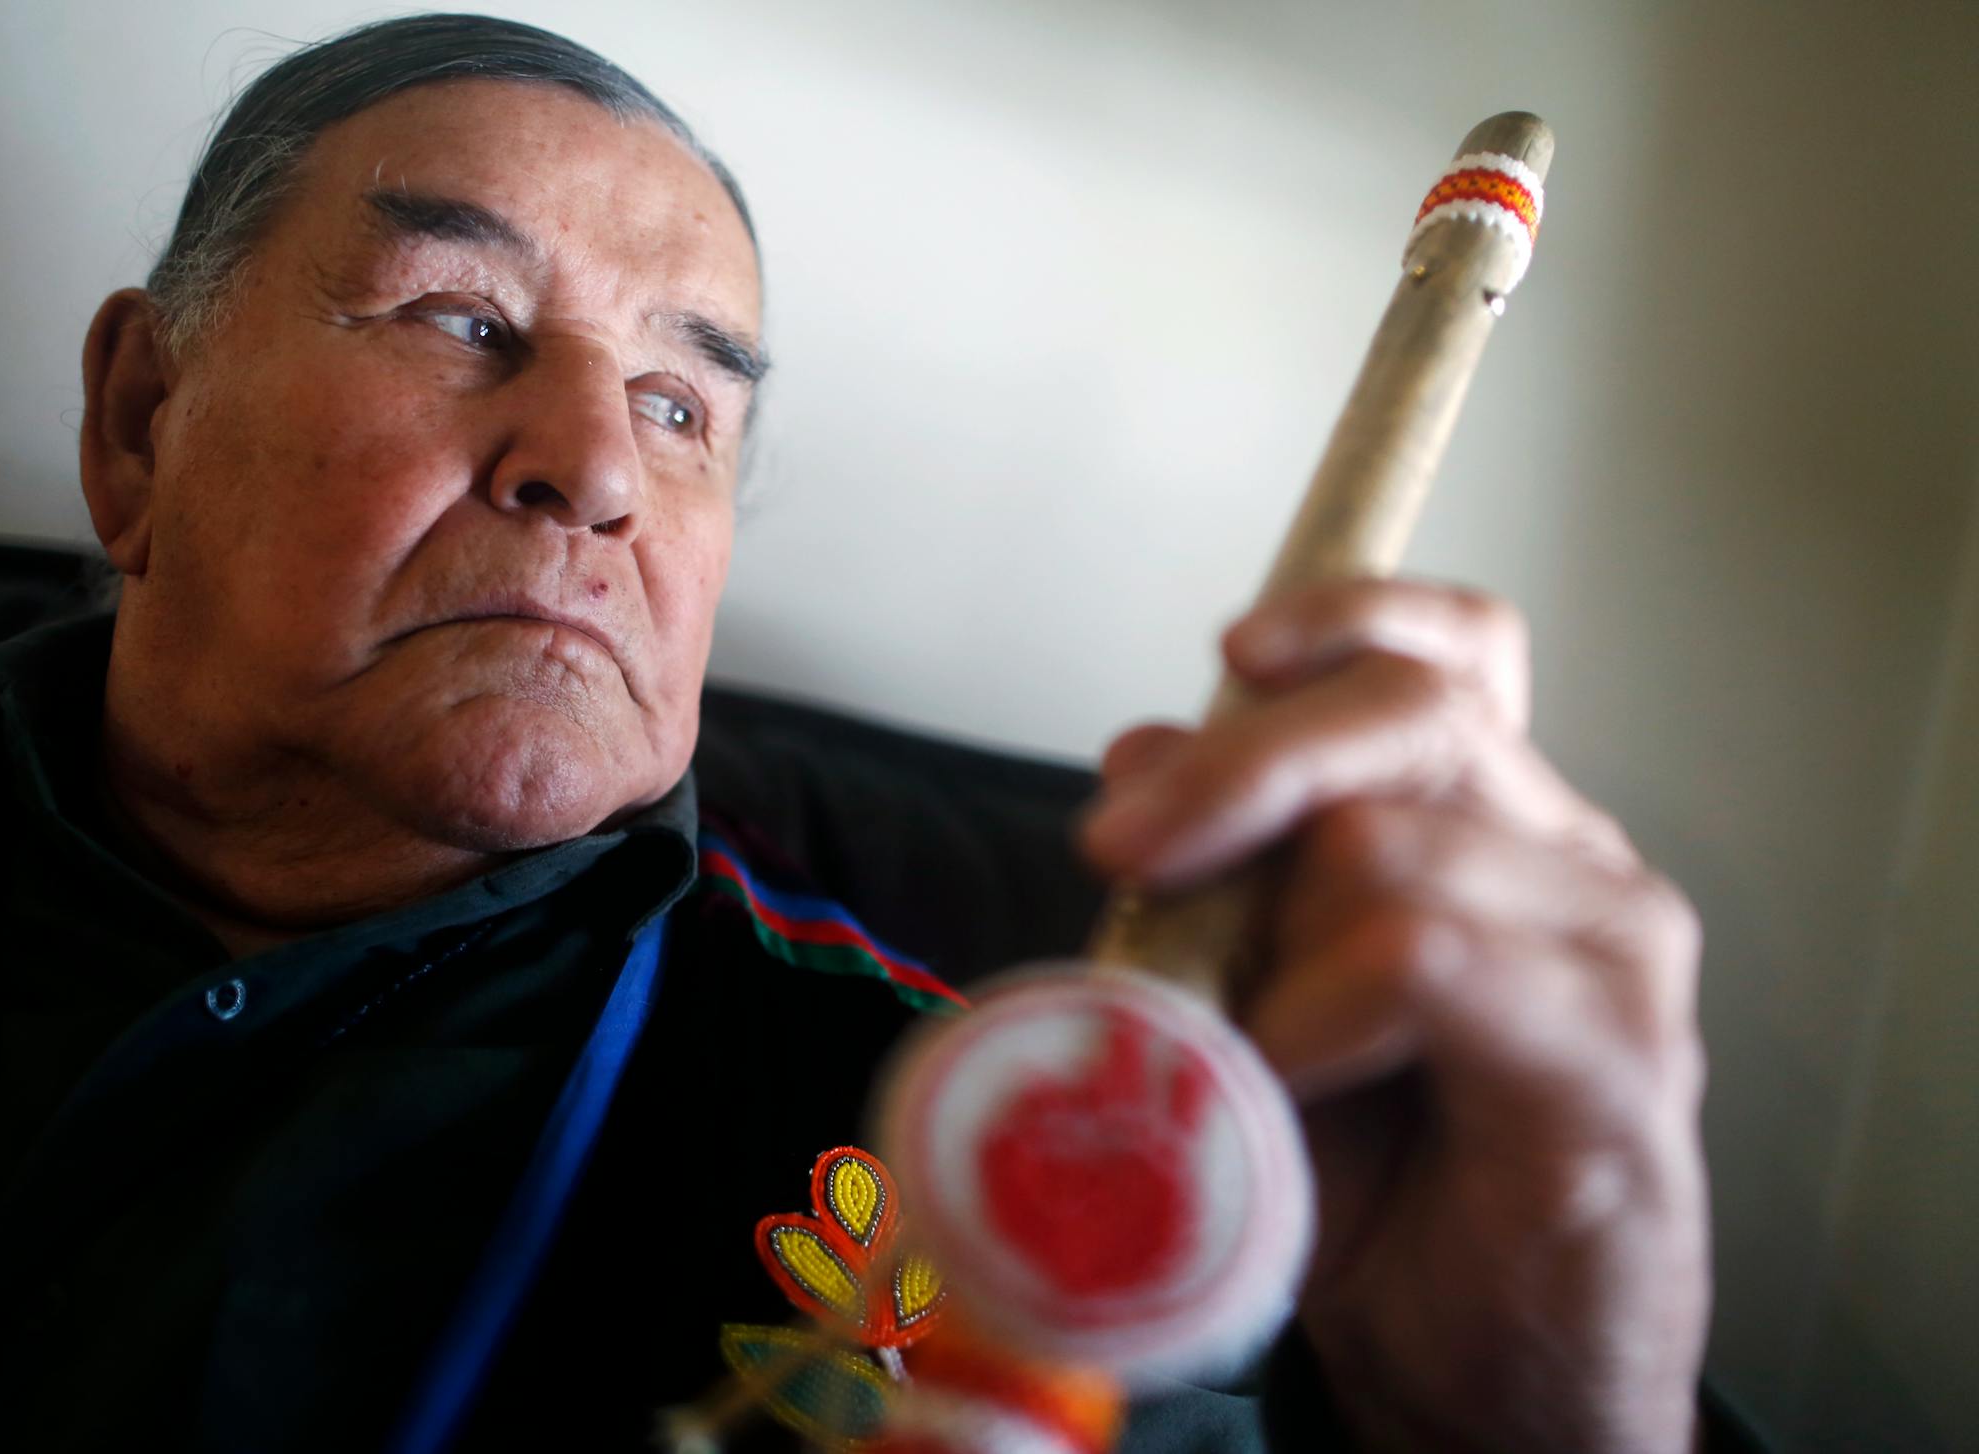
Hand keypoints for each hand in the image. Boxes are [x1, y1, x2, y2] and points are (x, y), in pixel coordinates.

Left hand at [1079, 580, 1708, 1453]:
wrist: (1492, 1377)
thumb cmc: (1386, 1193)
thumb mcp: (1270, 1005)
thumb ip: (1226, 878)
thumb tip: (1138, 751)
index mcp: (1497, 830)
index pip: (1460, 654)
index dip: (1350, 617)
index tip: (1232, 650)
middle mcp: (1573, 862)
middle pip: (1409, 711)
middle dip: (1238, 763)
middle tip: (1118, 847)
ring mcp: (1611, 950)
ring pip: (1388, 841)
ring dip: (1265, 941)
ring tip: (1241, 1045)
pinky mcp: (1614, 1052)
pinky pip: (1419, 957)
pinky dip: (1314, 1012)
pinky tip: (1287, 1077)